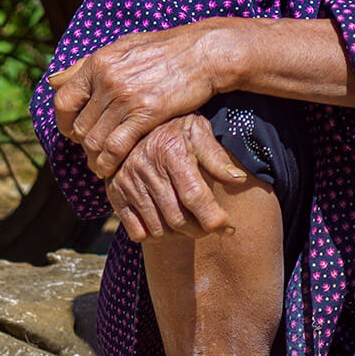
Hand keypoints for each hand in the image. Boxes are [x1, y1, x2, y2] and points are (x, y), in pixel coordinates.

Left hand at [49, 22, 237, 177]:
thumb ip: (87, 65)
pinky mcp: (147, 113)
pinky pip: (116, 147)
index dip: (64, 121)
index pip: (63, 100)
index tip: (73, 131)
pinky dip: (109, 162)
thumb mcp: (123, 46)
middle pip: (79, 125)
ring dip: (94, 158)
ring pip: (94, 140)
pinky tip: (112, 168)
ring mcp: (126, 97)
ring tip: (101, 164)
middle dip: (83, 144)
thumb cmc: (166, 49)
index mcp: (99, 62)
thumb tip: (52, 80)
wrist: (205, 53)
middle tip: (93, 151)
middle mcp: (108, 79)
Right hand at [104, 113, 248, 242]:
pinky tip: (166, 222)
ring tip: (191, 222)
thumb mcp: (198, 131)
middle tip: (210, 225)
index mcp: (170, 150)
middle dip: (200, 229)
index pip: (194, 195)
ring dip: (179, 234)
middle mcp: (146, 168)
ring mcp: (128, 183)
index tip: (229, 229)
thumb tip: (239, 180)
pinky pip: (137, 232)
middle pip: (177, 218)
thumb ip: (217, 157)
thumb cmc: (174, 127)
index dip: (214, 218)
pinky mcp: (115, 194)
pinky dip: (155, 235)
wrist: (133, 121)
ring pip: (159, 229)